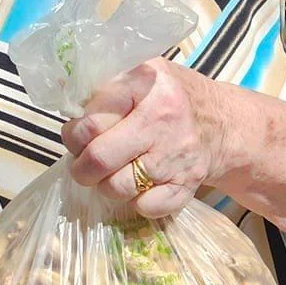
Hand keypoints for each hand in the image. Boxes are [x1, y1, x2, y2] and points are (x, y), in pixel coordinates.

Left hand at [62, 59, 231, 216]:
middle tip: (83, 165)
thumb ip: (102, 88)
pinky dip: (136, 202)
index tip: (76, 137)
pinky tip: (139, 185)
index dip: (73, 134)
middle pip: (99, 158)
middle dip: (81, 168)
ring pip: (117, 187)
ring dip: (105, 185)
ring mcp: (176, 155)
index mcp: (144, 84)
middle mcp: (162, 119)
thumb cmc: (170, 99)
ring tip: (111, 173)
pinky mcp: (187, 184)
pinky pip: (146, 207)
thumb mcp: (140, 76)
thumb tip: (61, 101)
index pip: (89, 121)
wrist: (224, 123)